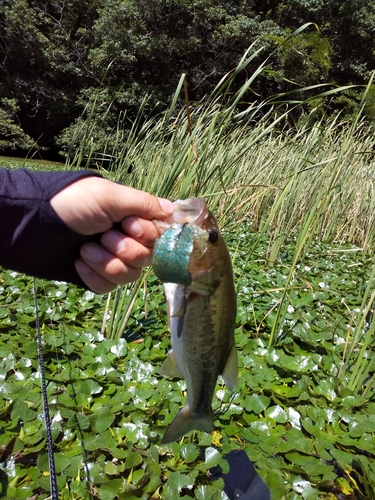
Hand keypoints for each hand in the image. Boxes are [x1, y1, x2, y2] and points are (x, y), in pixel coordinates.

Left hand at [50, 176, 173, 292]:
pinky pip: (107, 287)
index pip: (158, 235)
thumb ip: (143, 203)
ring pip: (128, 276)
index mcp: (131, 217)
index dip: (147, 235)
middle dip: (124, 249)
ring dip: (107, 263)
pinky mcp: (94, 276)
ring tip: (85, 249)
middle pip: (146, 258)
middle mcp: (124, 238)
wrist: (32, 225)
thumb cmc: (72, 204)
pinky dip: (93, 275)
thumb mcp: (109, 196)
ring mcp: (109, 259)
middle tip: (103, 236)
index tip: (130, 226)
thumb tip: (172, 210)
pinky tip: (79, 261)